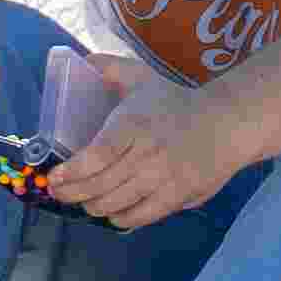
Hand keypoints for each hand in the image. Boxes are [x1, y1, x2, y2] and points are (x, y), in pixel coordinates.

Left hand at [45, 77, 245, 230]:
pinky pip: (141, 216)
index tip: (54, 177)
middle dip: (73, 193)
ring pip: (117, 203)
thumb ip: (113, 68)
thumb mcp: (144, 78)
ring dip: (93, 207)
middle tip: (59, 193)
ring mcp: (163, 178)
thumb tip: (87, 61)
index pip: (98, 155)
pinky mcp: (177, 196)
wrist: (226, 124)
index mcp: (135, 125)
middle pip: (101, 184)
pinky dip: (121, 218)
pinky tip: (112, 214)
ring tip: (84, 203)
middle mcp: (148, 153)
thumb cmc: (177, 103)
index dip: (73, 171)